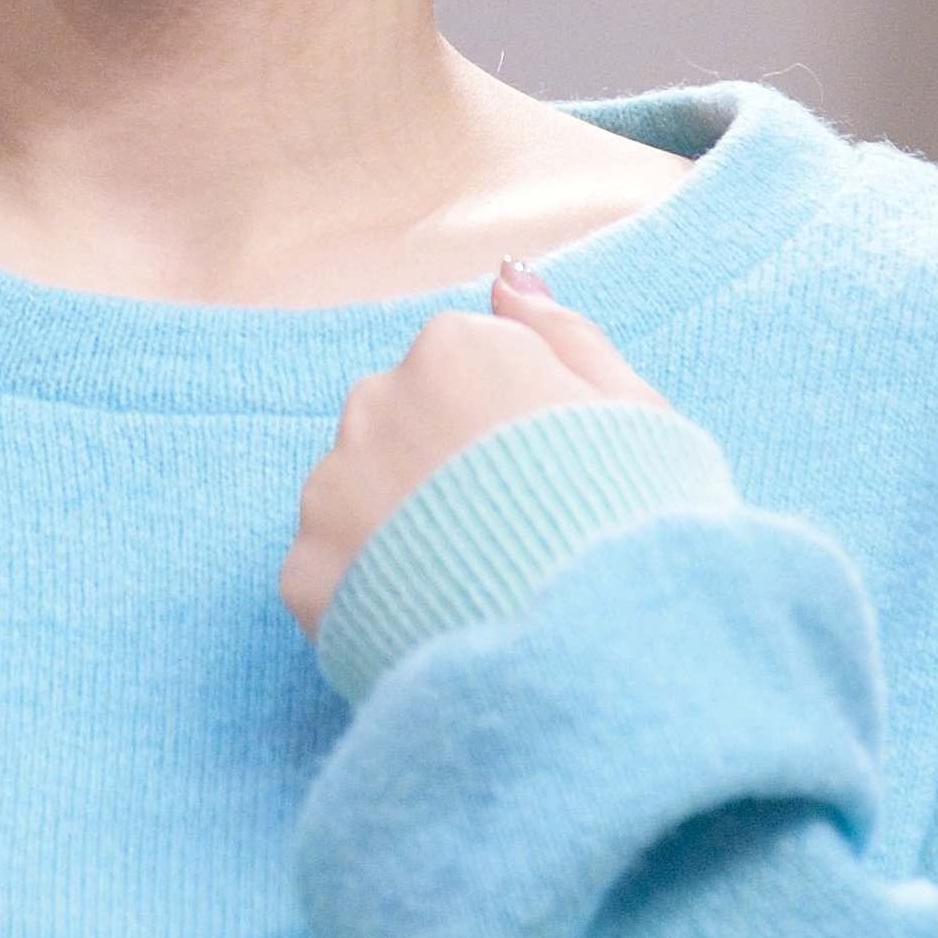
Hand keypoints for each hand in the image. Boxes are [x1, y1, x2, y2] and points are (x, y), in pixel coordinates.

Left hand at [278, 262, 671, 639]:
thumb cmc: (629, 526)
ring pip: (357, 496)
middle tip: (510, 537)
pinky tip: (428, 624)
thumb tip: (509, 277)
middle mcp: (376, 401)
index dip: (512, 432)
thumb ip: (562, 334)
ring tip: (471, 587)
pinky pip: (331, 574)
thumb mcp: (633, 412)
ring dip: (397, 531)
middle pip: (400, 425)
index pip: (465, 368)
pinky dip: (369, 596)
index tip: (549, 480)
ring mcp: (332, 488)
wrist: (586, 660)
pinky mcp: (304, 574)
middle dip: (439, 471)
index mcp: (457, 350)